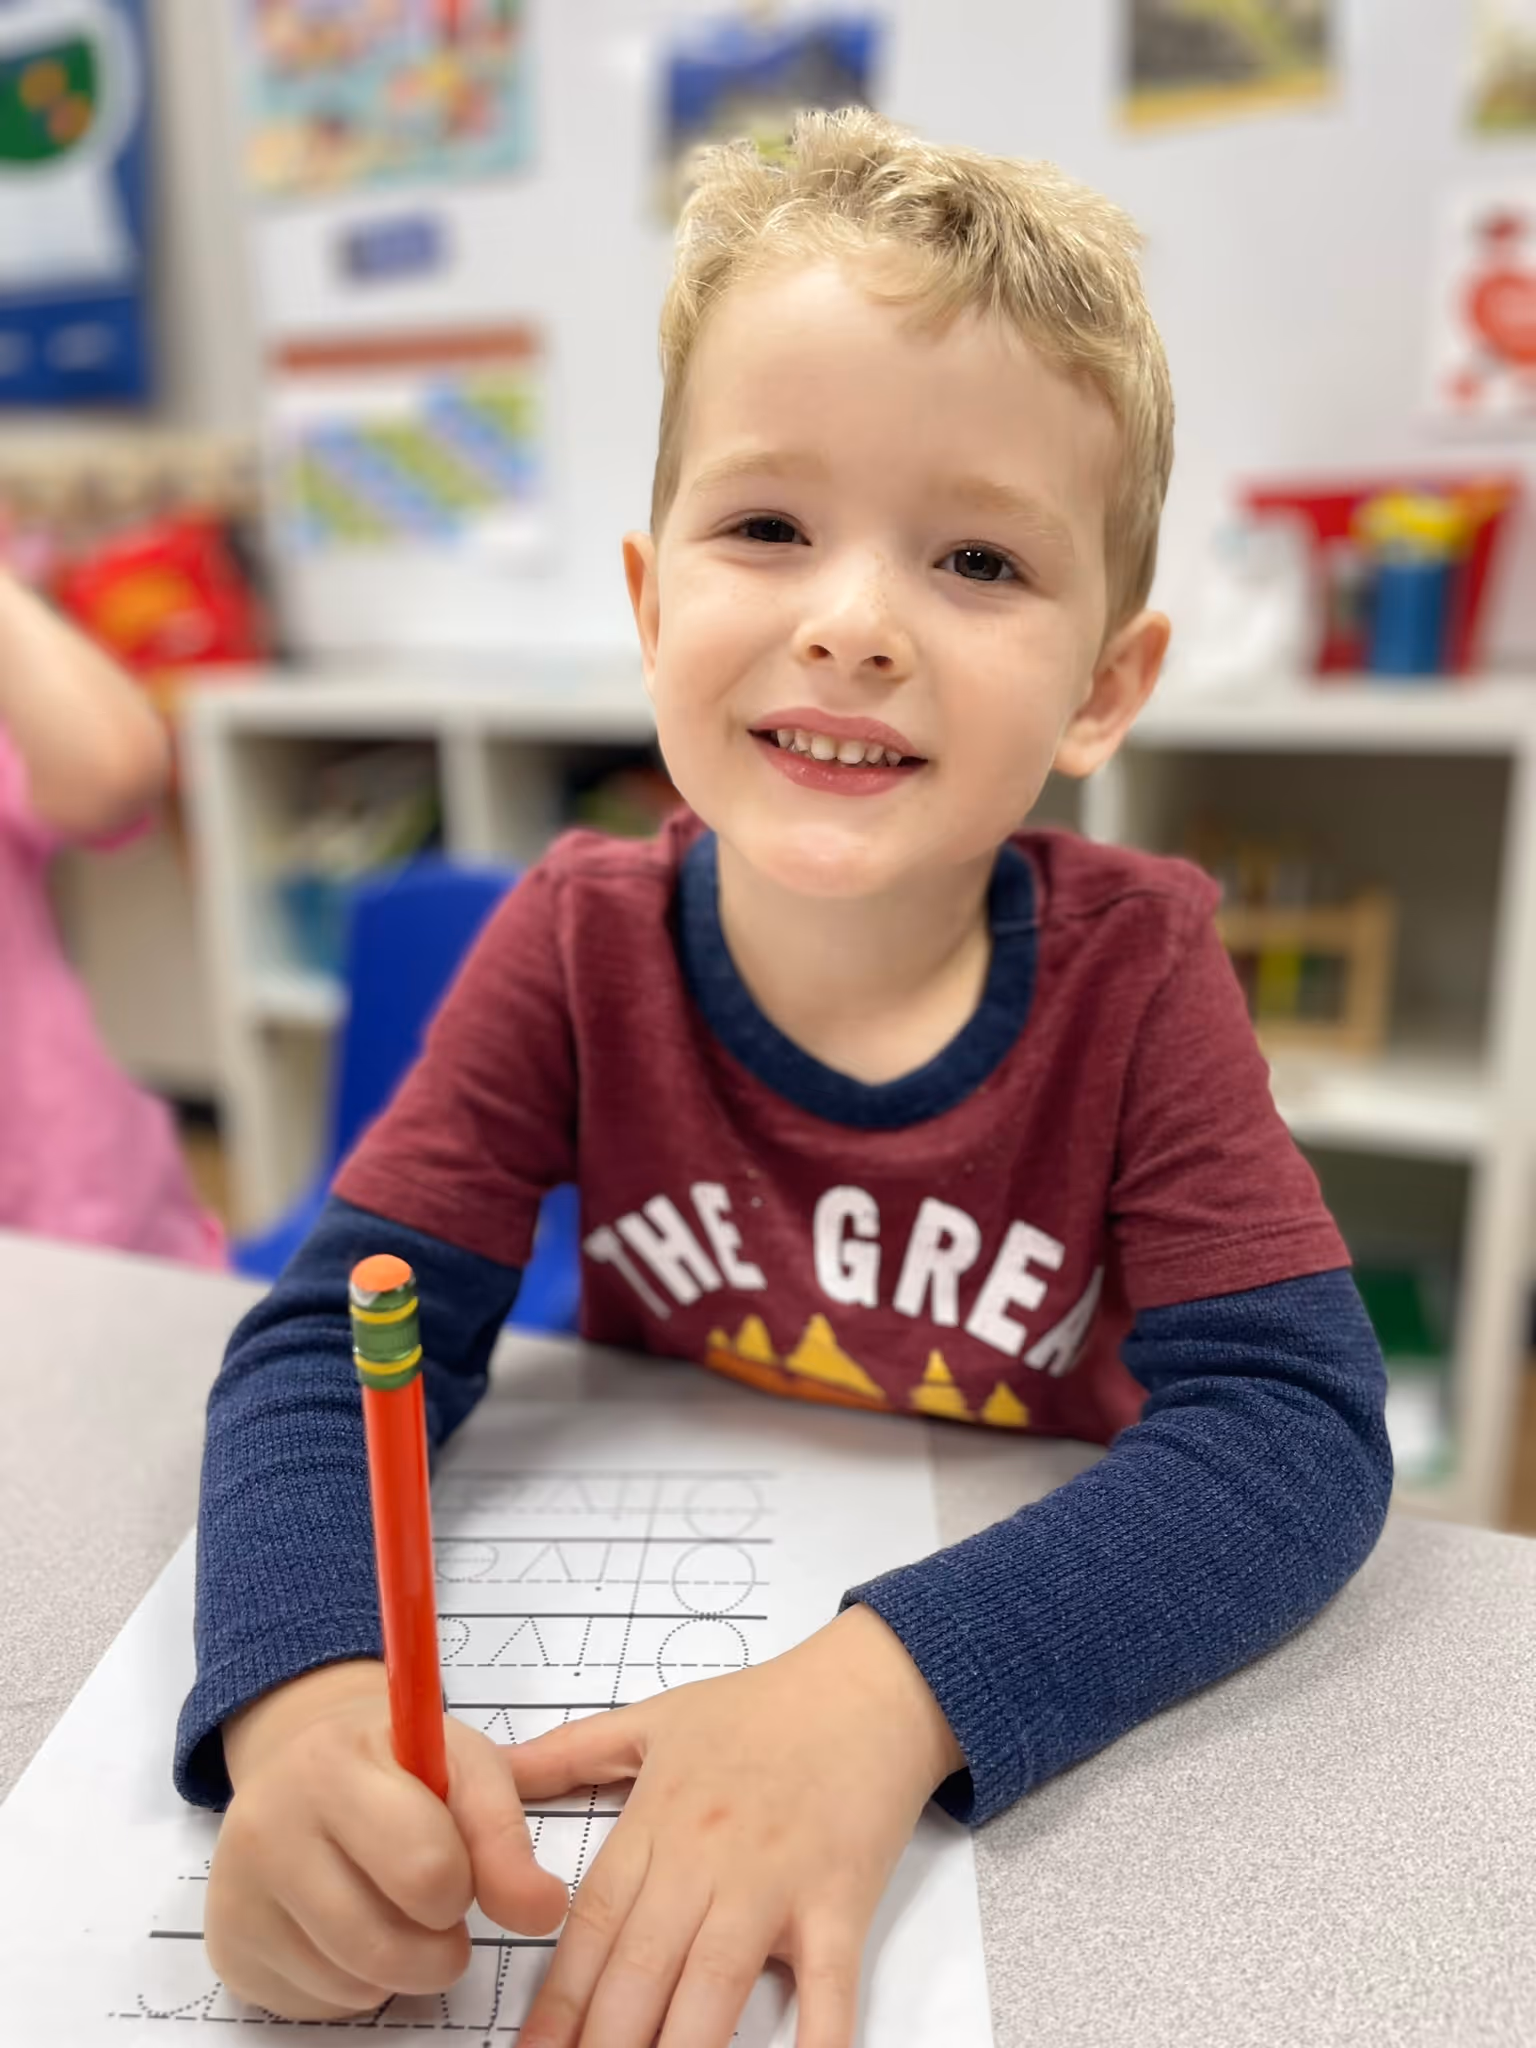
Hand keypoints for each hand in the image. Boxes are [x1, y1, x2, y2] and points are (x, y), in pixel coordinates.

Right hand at [207, 1660, 568, 2019]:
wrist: (304, 1760)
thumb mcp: (464, 1764)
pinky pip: (322, 2005)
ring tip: (397, 1908)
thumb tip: (545, 1912)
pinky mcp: (229, 1951)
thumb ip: (506, 1834)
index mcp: (331, 1765)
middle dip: (440, 1941)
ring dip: (403, 1966)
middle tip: (440, 1905)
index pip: (427, 1868)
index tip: (462, 1863)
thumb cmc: (399, 1761)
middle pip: (387, 1944)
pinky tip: (350, 1928)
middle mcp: (266, 1828)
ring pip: (356, 1984)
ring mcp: (237, 1895)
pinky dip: (356, 1984)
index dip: (465, 1881)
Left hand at [508, 1605, 963, 2047]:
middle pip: (642, 1967)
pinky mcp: (841, 1899)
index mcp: (658, 1818)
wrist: (867, 1686)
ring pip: (715, 1984)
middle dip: (605, 2044)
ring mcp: (776, 1881)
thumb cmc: (763, 1707)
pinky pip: (829, 1984)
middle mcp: (708, 1854)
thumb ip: (567, 1753)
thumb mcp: (655, 1717)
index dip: (557, 2003)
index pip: (592, 1925)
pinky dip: (817, 2040)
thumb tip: (492, 1769)